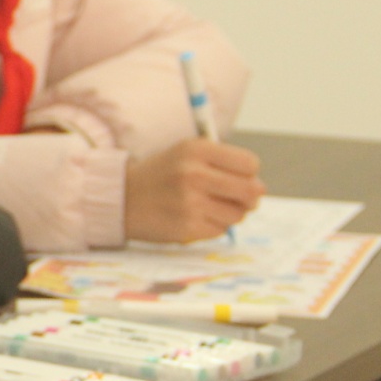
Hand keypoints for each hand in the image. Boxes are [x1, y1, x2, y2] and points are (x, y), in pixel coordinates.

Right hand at [124, 139, 264, 242]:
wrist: (120, 197)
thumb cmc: (162, 175)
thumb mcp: (187, 153)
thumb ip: (224, 164)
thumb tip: (260, 190)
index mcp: (197, 150)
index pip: (250, 164)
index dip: (248, 173)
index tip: (236, 178)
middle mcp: (194, 174)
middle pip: (251, 191)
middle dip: (249, 197)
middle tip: (236, 199)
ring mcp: (189, 202)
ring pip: (238, 214)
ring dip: (230, 213)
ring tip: (208, 208)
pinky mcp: (186, 227)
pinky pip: (220, 230)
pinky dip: (213, 226)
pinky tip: (194, 218)